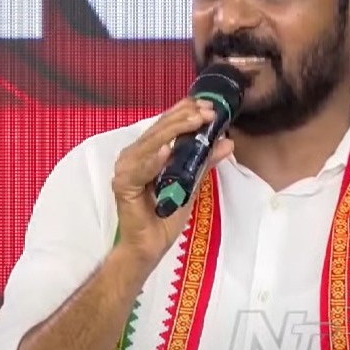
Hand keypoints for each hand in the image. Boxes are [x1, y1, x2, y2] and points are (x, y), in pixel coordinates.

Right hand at [110, 98, 233, 269]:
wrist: (149, 245)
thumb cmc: (165, 215)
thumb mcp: (191, 183)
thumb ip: (204, 162)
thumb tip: (227, 142)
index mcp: (147, 151)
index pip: (166, 124)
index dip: (185, 110)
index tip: (208, 105)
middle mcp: (133, 155)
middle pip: (159, 129)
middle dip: (185, 116)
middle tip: (207, 110)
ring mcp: (125, 169)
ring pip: (151, 142)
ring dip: (174, 130)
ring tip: (195, 120)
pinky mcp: (122, 185)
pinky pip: (140, 170)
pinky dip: (154, 160)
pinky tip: (168, 150)